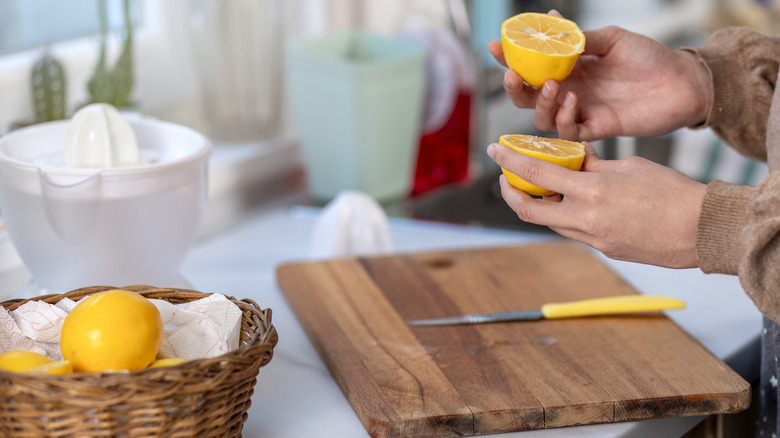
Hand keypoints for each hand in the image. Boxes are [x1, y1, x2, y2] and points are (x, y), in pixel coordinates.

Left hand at [486, 142, 707, 267]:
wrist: (701, 231)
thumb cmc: (672, 192)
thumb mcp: (629, 166)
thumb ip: (594, 165)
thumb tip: (573, 157)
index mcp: (592, 193)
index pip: (537, 174)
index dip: (510, 161)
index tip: (494, 151)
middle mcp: (586, 220)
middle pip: (529, 210)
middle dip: (511, 192)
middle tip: (507, 176)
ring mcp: (593, 240)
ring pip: (550, 221)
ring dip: (539, 203)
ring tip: (540, 185)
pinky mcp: (603, 250)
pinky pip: (573, 231)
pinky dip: (565, 214)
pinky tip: (572, 200)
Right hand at [488, 23, 711, 140]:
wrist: (682, 82)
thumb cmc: (650, 57)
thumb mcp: (612, 39)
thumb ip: (582, 39)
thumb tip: (555, 26)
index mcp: (570, 68)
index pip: (531, 65)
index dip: (510, 57)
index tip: (496, 46)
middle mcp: (570, 91)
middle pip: (527, 97)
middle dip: (513, 88)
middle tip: (513, 75)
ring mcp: (581, 112)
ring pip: (542, 118)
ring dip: (540, 104)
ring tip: (553, 86)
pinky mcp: (596, 129)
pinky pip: (567, 132)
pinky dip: (564, 119)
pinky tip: (574, 102)